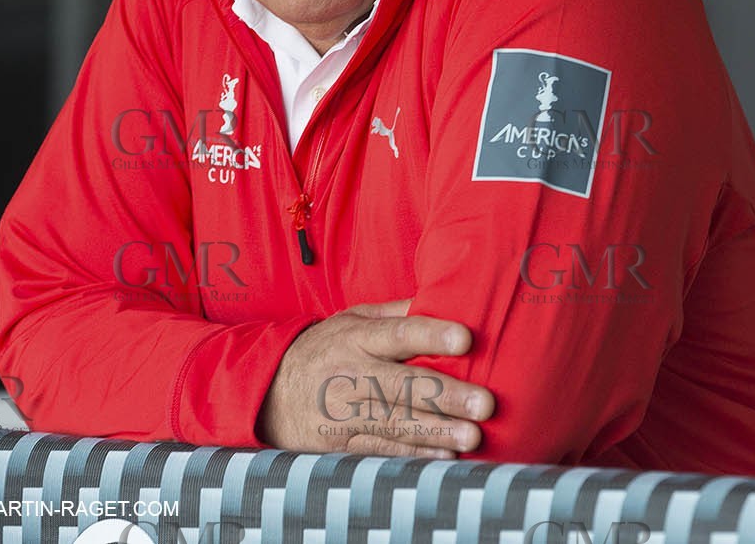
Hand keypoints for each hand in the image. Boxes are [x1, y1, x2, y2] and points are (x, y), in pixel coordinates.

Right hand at [256, 298, 495, 457]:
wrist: (268, 391)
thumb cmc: (326, 349)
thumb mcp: (352, 320)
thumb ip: (396, 313)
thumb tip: (444, 297)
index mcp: (356, 336)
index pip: (398, 333)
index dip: (431, 335)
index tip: (466, 339)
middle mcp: (350, 373)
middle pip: (402, 384)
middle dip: (445, 395)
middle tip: (485, 404)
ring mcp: (342, 411)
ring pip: (395, 422)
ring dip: (436, 431)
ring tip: (472, 437)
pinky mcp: (338, 442)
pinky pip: (380, 449)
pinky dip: (413, 454)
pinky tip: (443, 457)